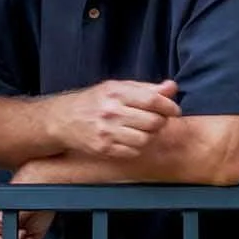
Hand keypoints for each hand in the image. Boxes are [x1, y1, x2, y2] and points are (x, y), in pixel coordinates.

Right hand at [53, 79, 181, 158]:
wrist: (64, 120)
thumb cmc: (95, 102)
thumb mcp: (118, 88)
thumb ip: (147, 88)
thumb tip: (172, 87)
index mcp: (116, 93)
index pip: (153, 101)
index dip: (169, 106)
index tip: (174, 110)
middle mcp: (111, 112)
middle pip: (153, 122)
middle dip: (161, 122)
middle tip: (157, 120)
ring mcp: (107, 132)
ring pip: (145, 139)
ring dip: (149, 135)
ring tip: (143, 129)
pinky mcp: (104, 149)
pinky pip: (133, 151)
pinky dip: (137, 147)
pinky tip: (130, 139)